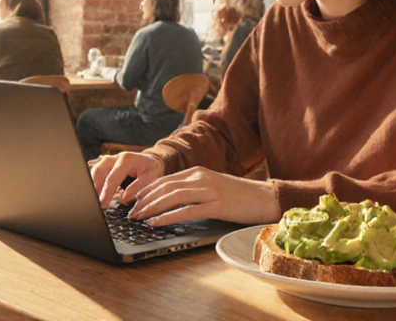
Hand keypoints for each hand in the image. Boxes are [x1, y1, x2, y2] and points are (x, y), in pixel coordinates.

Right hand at [91, 152, 164, 209]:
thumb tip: (124, 198)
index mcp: (127, 159)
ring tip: (93, 200)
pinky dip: (95, 183)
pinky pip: (97, 173)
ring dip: (93, 185)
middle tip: (95, 203)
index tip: (103, 205)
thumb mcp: (152, 177)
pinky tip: (96, 194)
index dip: (107, 192)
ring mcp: (110, 160)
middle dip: (95, 188)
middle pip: (99, 171)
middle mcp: (116, 158)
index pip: (112, 177)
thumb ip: (139, 187)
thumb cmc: (152, 169)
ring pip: (95, 170)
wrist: (151, 161)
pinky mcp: (107, 166)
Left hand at [128, 166, 279, 227]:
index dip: (145, 190)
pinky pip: (187, 211)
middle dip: (143, 200)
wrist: (265, 198)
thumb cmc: (238, 195)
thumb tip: (168, 201)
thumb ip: (192, 190)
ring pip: (172, 197)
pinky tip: (157, 223)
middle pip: (164, 187)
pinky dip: (168, 217)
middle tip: (129, 212)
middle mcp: (201, 178)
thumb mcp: (212, 186)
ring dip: (152, 208)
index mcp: (198, 172)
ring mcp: (209, 191)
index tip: (131, 200)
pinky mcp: (217, 205)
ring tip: (138, 217)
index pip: (164, 180)